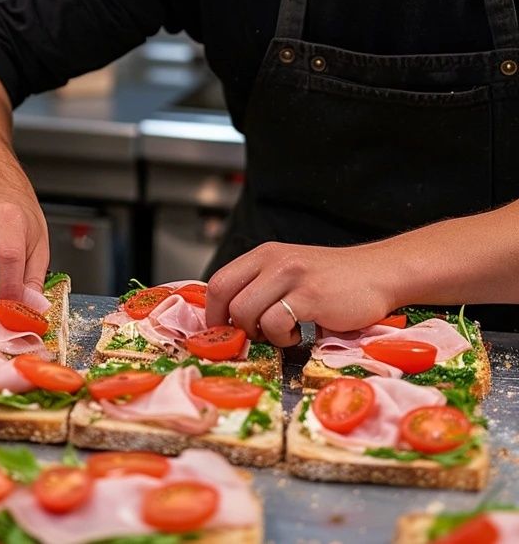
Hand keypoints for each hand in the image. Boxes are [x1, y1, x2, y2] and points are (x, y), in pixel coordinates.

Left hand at [205, 241, 395, 345]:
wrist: (379, 274)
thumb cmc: (336, 282)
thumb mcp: (292, 275)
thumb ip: (265, 289)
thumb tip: (233, 325)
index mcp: (264, 255)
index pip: (219, 281)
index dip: (213, 312)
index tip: (222, 333)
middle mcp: (273, 260)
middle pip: (225, 296)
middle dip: (230, 326)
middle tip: (251, 339)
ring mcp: (290, 275)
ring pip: (245, 311)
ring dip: (260, 333)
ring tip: (283, 334)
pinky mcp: (309, 295)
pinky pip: (275, 323)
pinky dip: (282, 338)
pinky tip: (298, 334)